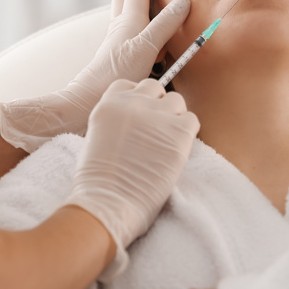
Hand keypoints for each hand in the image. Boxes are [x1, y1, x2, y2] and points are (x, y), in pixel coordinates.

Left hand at [0, 0, 189, 151]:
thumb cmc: (117, 76)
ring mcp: (115, 43)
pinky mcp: (114, 57)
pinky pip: (123, 26)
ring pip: (122, 10)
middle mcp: (119, 29)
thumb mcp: (146, 48)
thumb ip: (164, 25)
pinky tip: (132, 27)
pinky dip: (129, 15)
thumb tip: (183, 1)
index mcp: (128, 23)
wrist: (87, 102)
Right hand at [63, 79, 199, 278]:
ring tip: (167, 142)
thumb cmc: (98, 183)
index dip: (138, 100)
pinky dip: (187, 134)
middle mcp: (133, 102)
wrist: (108, 203)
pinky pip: (192, 120)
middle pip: (155, 88)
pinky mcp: (178, 131)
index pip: (130, 85)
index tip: (140, 116)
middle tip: (156, 130)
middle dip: (157, 105)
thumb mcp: (96, 138)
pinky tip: (176, 151)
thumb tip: (134, 122)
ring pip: (177, 101)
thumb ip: (115, 121)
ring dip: (174, 118)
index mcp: (109, 103)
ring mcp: (157, 115)